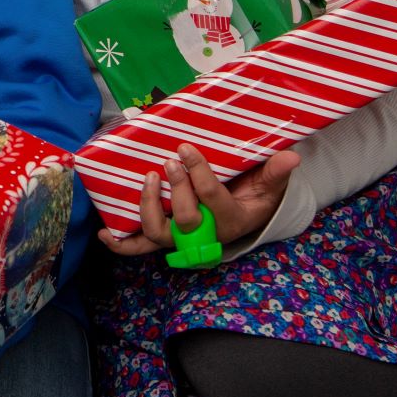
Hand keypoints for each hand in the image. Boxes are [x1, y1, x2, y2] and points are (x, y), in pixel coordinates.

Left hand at [98, 143, 298, 256]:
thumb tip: (291, 156)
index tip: (187, 149)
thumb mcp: (269, 186)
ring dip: (149, 206)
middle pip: (187, 219)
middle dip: (178, 190)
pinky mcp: (164, 238)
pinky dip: (122, 244)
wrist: (243, 218)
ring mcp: (181, 238)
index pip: (213, 200)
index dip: (199, 176)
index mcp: (231, 220)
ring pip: (160, 233)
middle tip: (170, 161)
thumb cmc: (253, 197)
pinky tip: (105, 233)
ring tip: (148, 178)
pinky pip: (140, 247)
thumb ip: (276, 172)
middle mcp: (204, 234)